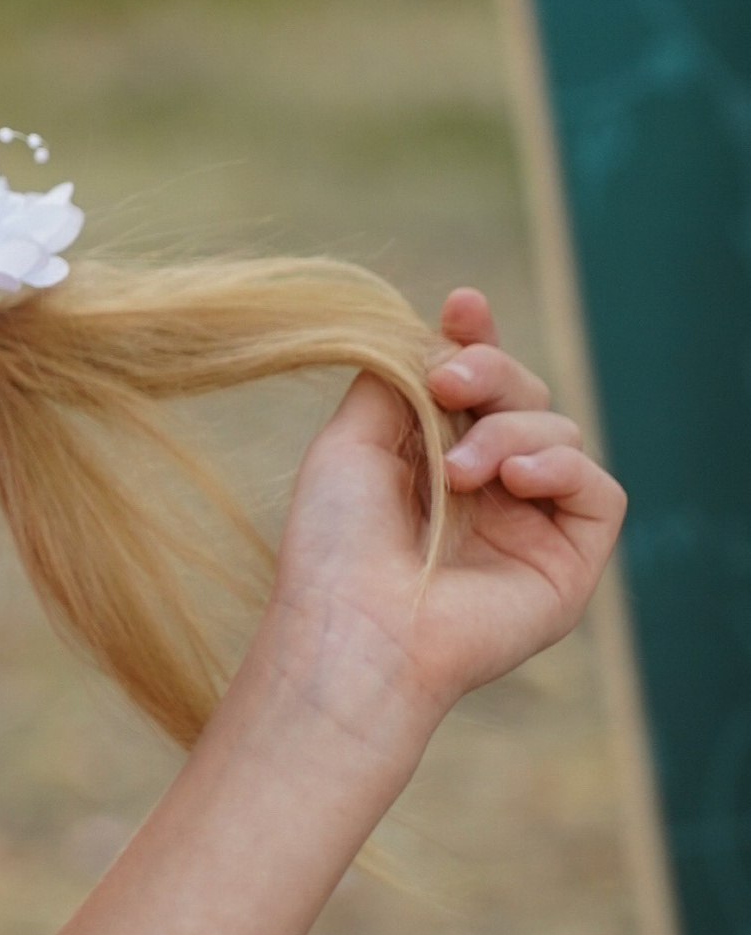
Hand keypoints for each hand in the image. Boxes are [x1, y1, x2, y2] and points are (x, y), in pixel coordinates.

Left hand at [262, 284, 624, 760]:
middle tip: (447, 384)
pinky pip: (599, 490)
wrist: (355, 629)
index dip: (475, 339)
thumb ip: (396, 380)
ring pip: (559, 433)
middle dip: (490, 372)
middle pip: (522, 394)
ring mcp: (530, 525)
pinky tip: (516, 479)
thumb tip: (433, 331)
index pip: (474, 384)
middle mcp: (486, 489)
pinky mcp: (569, 563)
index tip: (463, 306)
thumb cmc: (336, 543)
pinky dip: (562, 468)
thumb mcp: (353, 440)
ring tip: (461, 473)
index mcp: (433, 457)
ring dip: (511, 430)